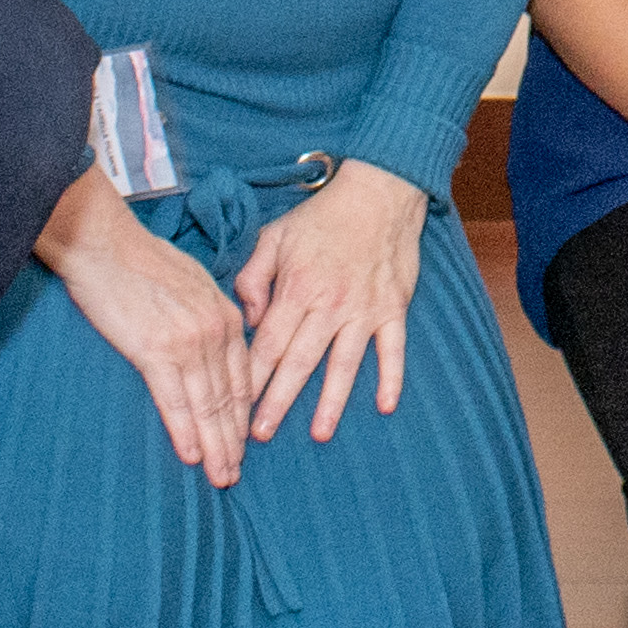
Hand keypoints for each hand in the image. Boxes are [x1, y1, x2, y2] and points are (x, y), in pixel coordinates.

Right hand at [39, 168, 250, 483]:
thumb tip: (213, 339)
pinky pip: (174, 401)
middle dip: (232, 441)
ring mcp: (188, 343)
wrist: (105, 243)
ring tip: (219, 476)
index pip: (241, 378)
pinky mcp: (155, 351)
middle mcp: (214, 332)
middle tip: (234, 474)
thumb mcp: (194, 282)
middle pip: (229, 399)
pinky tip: (190, 456)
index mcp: (226, 316)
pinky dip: (184, 432)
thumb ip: (209, 314)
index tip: (243, 442)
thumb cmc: (141, 260)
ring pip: (207, 406)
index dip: (242, 416)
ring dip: (213, 447)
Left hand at [230, 160, 429, 443]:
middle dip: (277, 401)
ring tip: (318, 434)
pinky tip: (384, 406)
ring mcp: (364, 310)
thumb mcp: (273, 236)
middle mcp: (329, 305)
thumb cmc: (322, 215)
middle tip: (259, 436)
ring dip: (330, 401)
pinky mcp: (393, 308)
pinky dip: (391, 377)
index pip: (268, 342)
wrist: (379, 192)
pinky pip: (393, 350)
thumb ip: (253, 277)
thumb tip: (250, 318)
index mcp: (296, 288)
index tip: (233, 405)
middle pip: (299, 363)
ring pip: (344, 364)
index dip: (250, 376)